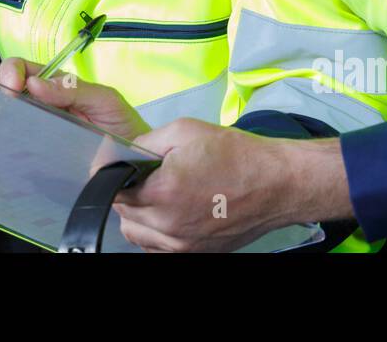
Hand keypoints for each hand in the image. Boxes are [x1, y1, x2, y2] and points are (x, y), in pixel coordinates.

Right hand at [0, 57, 151, 141]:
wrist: (138, 161)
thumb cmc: (123, 125)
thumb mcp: (104, 99)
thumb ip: (73, 88)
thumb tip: (34, 83)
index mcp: (58, 85)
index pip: (25, 68)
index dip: (12, 70)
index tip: (12, 84)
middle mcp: (45, 105)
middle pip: (13, 92)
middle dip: (4, 92)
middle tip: (10, 106)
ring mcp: (42, 130)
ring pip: (12, 119)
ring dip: (7, 119)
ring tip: (13, 126)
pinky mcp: (43, 154)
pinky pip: (22, 146)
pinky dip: (15, 144)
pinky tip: (19, 147)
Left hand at [113, 120, 352, 251]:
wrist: (277, 183)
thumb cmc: (235, 153)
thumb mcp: (185, 131)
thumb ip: (144, 143)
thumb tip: (116, 154)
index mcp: (164, 192)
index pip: (113, 191)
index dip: (109, 175)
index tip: (115, 164)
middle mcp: (170, 226)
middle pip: (123, 215)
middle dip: (126, 193)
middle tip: (144, 175)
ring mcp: (184, 246)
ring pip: (137, 236)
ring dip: (139, 216)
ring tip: (158, 194)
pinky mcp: (196, 254)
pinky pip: (158, 248)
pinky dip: (156, 233)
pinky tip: (171, 212)